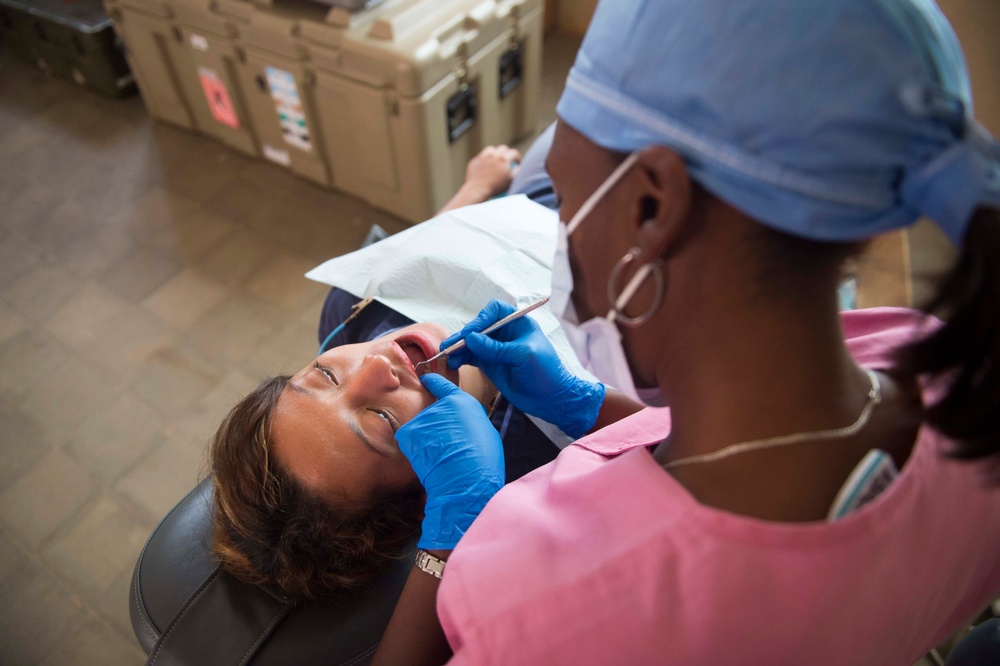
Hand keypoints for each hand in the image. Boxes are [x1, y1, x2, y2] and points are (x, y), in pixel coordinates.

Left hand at [395, 374, 504, 550]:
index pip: (441, 384)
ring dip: (425, 440)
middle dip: (435, 427)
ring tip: (439, 457)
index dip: (432, 381)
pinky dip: (415, 449)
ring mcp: (422, 418)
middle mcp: (439, 405)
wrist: (464, 482)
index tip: (426, 379)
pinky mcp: (409, 433)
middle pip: (431, 413)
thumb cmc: (482, 462)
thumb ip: (469, 421)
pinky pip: (410, 440)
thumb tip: (462, 424)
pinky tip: (428, 460)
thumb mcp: (485, 432)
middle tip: (446, 446)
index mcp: (462, 402)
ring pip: (420, 428)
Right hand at [444, 300, 605, 437]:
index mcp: (518, 323)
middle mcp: (505, 333)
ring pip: (472, 343)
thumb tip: (470, 338)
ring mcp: (496, 349)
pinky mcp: (490, 364)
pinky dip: (461, 359)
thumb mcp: (523, 356)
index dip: (481, 318)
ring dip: (458, 348)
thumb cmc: (546, 372)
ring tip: (446, 356)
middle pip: (479, 327)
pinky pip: (471, 357)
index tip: (472, 332)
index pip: (495, 310)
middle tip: (450, 345)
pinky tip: (453, 363)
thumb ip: (497, 348)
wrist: (551, 399)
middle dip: (464, 335)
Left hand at [464, 145, 521, 198]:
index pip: (514, 153)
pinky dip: (485, 159)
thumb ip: (517, 172)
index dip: (517, 157)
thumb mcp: (510, 181)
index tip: (517, 162)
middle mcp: (493, 155)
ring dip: (495, 153)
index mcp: (503, 159)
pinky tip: (486, 166)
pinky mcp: (475, 160)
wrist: (477, 190)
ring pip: (491, 150)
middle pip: (503, 148)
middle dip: (507, 153)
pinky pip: (482, 157)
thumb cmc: (496, 187)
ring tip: (496, 159)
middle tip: (508, 159)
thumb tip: (518, 167)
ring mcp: (483, 156)